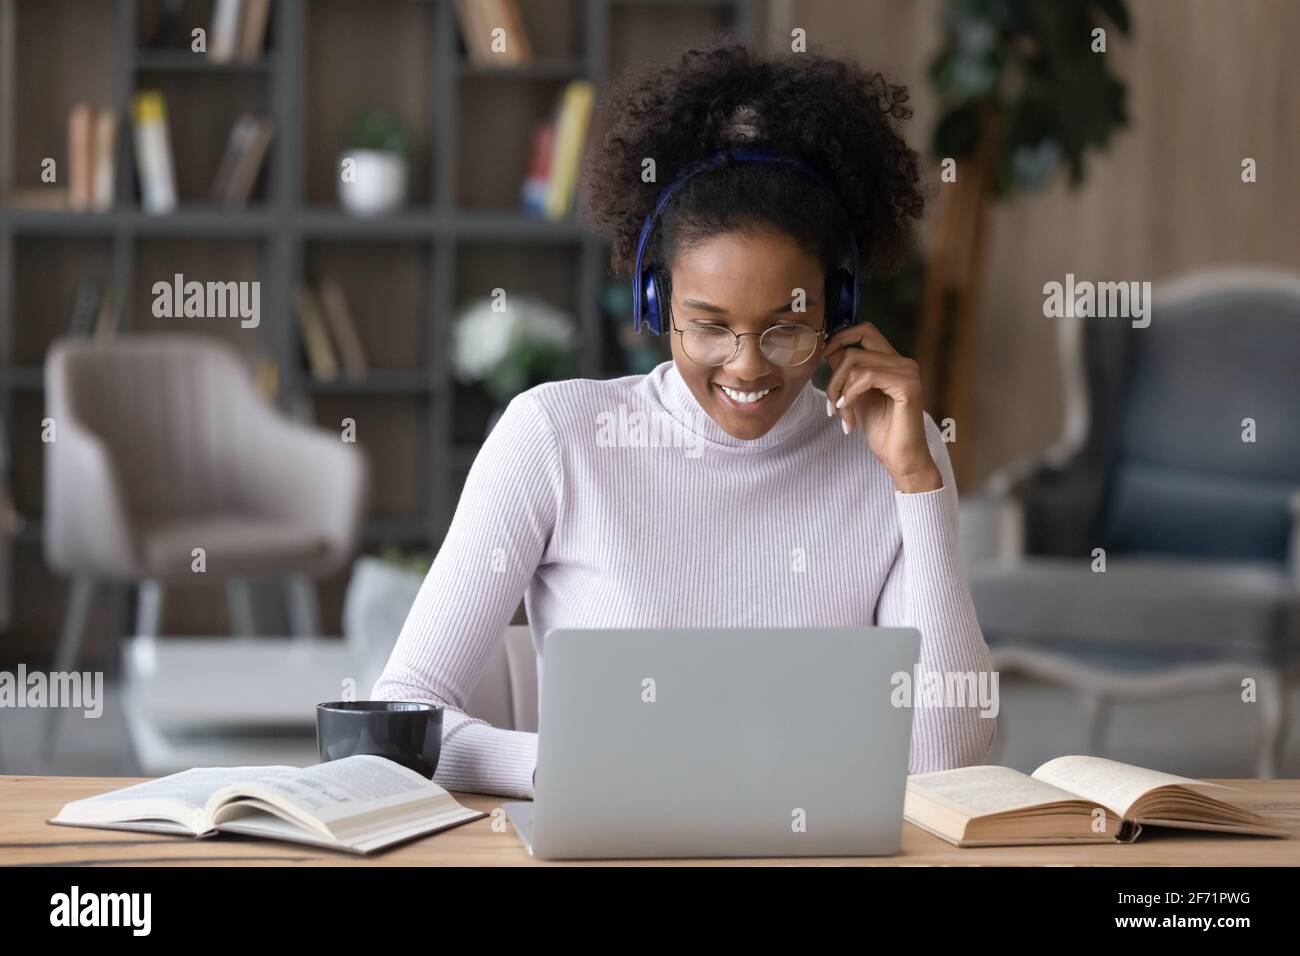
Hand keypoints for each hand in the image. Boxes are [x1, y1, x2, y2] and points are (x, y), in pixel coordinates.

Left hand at [823, 322, 941, 492]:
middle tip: (830, 404)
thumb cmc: (881, 431)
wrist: (900, 459)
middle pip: (853, 348)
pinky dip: (850, 396)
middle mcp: (903, 362)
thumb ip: (847, 373)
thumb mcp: (856, 396)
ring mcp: (908, 372)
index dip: (839, 338)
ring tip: (842, 415)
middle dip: (833, 376)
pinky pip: (867, 377)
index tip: (823, 360)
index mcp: (893, 361)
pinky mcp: (908, 385)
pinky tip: (848, 416)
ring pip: (856, 363)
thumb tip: (829, 348)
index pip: (863, 330)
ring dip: (840, 391)